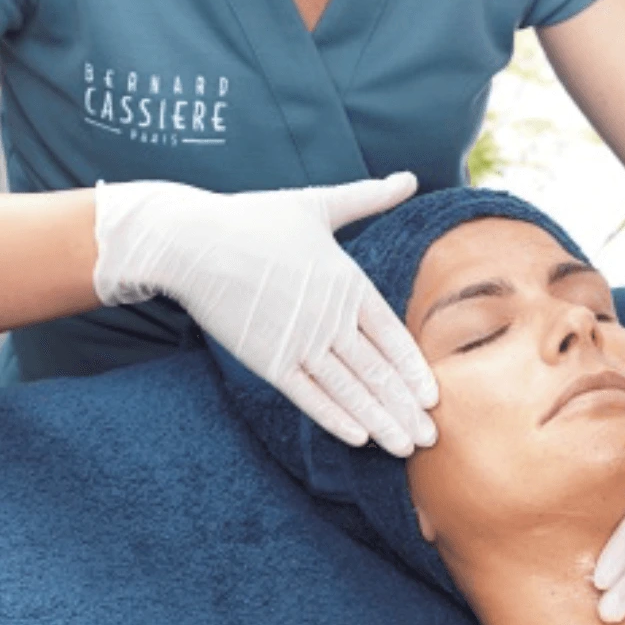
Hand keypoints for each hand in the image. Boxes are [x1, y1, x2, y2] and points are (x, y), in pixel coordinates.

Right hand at [92, 173, 438, 456]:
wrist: (190, 241)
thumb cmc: (254, 219)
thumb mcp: (317, 205)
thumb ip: (367, 198)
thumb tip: (408, 177)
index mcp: (346, 284)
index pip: (392, 336)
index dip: (414, 370)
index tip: (434, 397)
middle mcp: (328, 317)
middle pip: (376, 372)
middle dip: (405, 408)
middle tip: (431, 438)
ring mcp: (298, 341)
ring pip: (348, 390)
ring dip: (378, 422)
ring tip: (404, 447)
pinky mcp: (267, 359)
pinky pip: (307, 395)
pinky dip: (334, 417)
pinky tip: (358, 438)